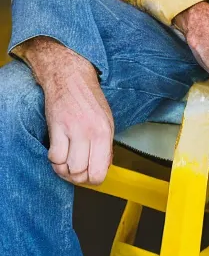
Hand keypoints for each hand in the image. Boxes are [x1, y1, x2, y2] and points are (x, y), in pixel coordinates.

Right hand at [17, 37, 113, 184]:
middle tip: (77, 166)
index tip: (89, 172)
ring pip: (66, 169)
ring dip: (64, 168)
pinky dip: (54, 159)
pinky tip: (59, 149)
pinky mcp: (56, 127)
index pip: (100, 173)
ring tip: (67, 158)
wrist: (70, 77)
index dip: (93, 178)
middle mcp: (91, 132)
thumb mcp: (106, 121)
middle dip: (77, 175)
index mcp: (105, 132)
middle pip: (81, 174)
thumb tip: (102, 167)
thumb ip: (106, 145)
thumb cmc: (89, 99)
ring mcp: (73, 130)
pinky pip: (54, 158)